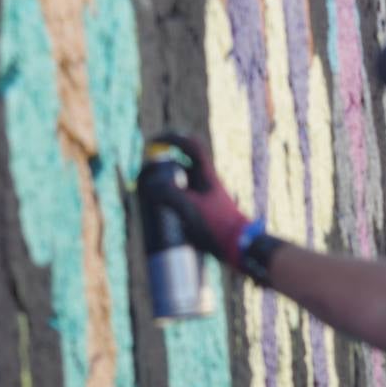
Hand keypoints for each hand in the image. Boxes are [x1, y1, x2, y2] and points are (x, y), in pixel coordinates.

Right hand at [142, 133, 249, 264]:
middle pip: (181, 165)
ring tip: (148, 198)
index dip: (171, 138)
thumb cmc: (218, 225)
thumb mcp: (190, 208)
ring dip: (164, 187)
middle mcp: (206, 183)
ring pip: (180, 184)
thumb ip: (168, 193)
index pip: (190, 145)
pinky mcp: (203, 213)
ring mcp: (205, 198)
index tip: (151, 142)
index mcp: (207, 175)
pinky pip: (182, 202)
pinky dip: (169, 204)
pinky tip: (161, 217)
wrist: (240, 247)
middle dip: (161, 168)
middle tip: (145, 177)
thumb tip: (148, 185)